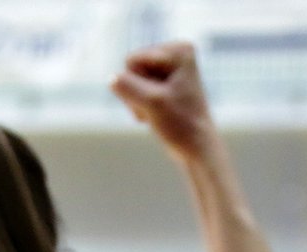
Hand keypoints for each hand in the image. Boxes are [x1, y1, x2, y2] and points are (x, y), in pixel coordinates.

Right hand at [110, 42, 214, 160]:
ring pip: (129, 80)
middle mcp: (175, 52)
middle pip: (131, 68)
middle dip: (137, 93)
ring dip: (137, 102)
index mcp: (179, 50)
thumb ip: (128, 87)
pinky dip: (139, 105)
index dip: (139, 85)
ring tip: (157, 113)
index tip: (160, 101)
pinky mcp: (162, 81)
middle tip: (157, 109)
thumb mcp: (152, 103)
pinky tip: (154, 114)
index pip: (133, 60)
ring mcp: (168, 67)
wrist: (195, 147)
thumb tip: (111, 78)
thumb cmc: (180, 125)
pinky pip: (133, 88)